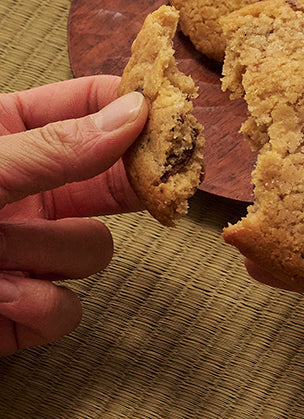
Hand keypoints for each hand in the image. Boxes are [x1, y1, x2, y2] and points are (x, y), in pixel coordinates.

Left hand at [0, 76, 147, 354]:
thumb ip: (53, 145)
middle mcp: (24, 190)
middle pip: (111, 176)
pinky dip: (32, 306)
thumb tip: (132, 112)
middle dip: (128, 184)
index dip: (135, 105)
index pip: (91, 103)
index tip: (171, 111)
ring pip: (93, 248)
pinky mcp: (18, 315)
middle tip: (159, 180)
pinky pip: (66, 309)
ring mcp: (23, 253)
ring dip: (49, 252)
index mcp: (8, 134)